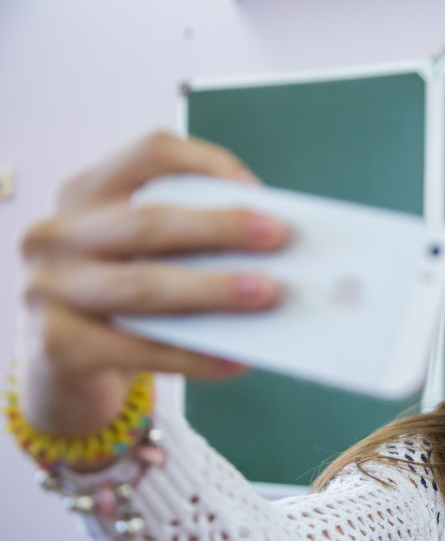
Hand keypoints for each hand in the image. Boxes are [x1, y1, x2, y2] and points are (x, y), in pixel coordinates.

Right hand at [17, 132, 288, 436]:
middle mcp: (57, 233)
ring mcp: (50, 288)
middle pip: (148, 222)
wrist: (65, 362)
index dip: (207, 164)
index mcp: (87, 192)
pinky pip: (137, 348)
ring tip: (267, 294)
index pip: (150, 155)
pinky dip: (193, 356)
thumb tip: (271, 248)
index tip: (256, 188)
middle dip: (220, 227)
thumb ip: (191, 241)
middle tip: (277, 236)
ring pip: (142, 286)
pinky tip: (236, 360)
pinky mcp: (56, 344)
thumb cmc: (125, 295)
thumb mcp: (144, 253)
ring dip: (212, 290)